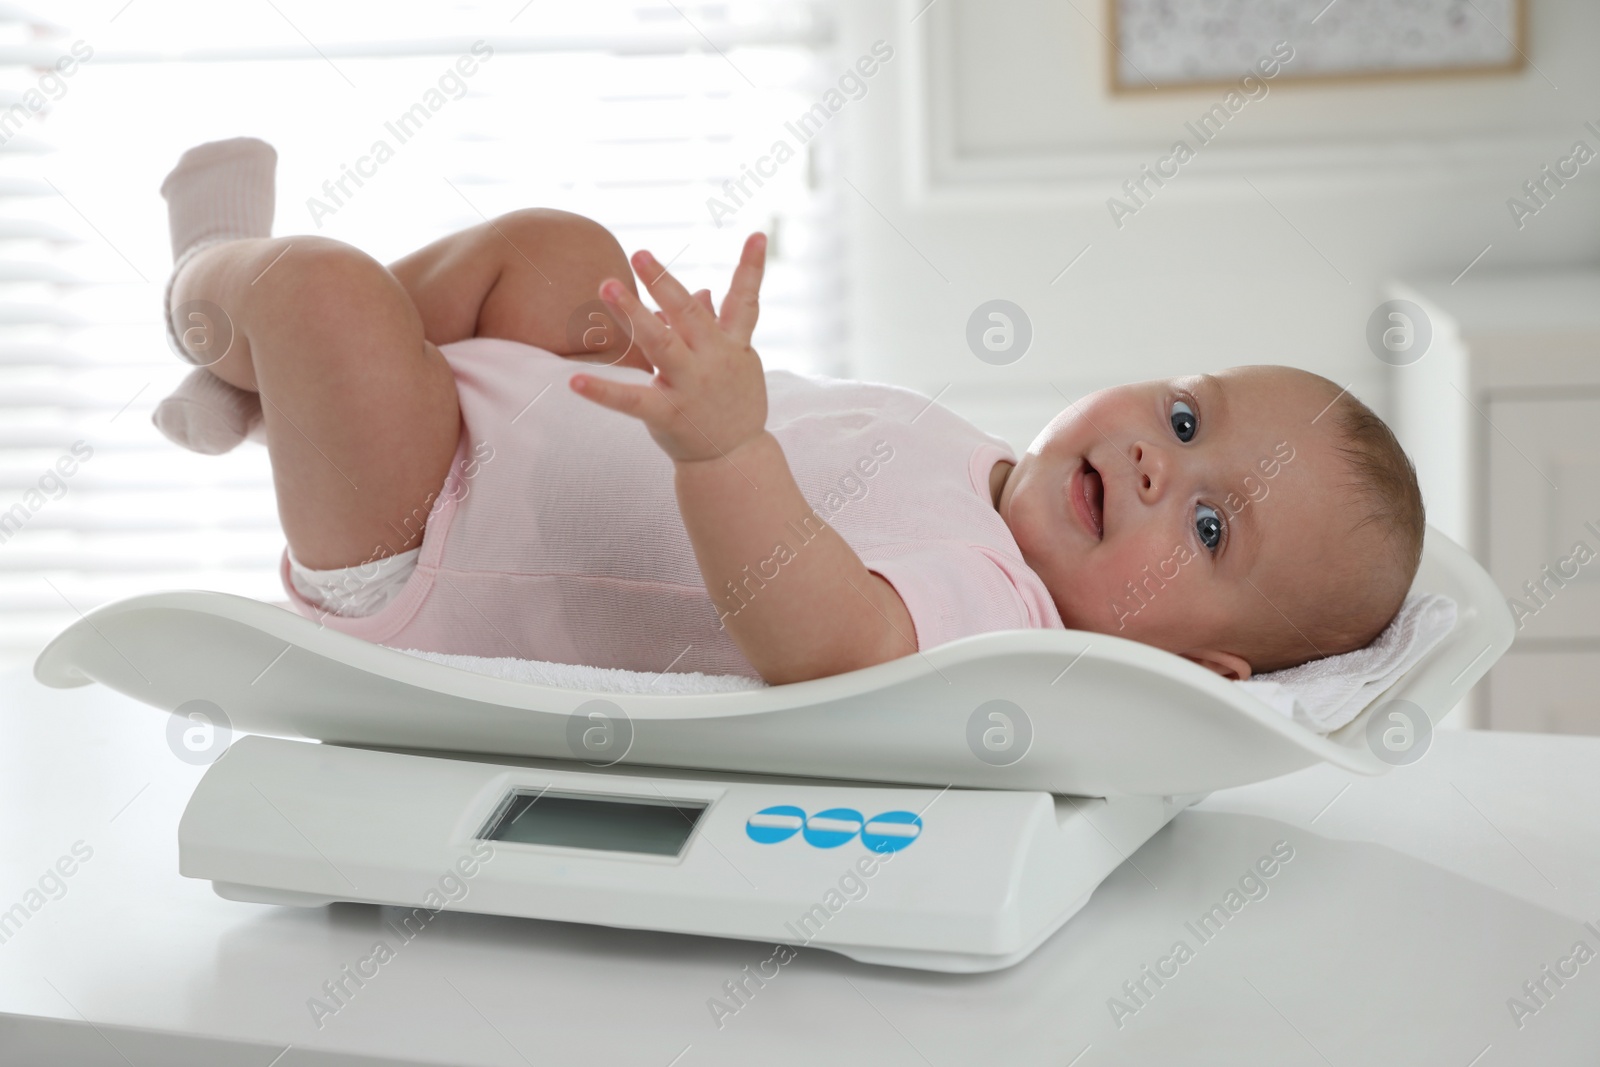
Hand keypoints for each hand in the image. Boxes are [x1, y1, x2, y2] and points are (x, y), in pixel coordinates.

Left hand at [569, 233, 767, 464]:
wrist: (734, 459)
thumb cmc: (732, 403)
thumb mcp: (735, 363)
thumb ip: (716, 324)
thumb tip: (702, 289)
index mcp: (731, 345)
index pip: (746, 300)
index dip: (753, 267)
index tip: (759, 234)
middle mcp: (713, 361)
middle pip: (689, 315)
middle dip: (665, 283)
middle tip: (639, 254)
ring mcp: (690, 387)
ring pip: (660, 345)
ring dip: (634, 315)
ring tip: (606, 286)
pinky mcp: (667, 415)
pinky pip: (631, 400)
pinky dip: (603, 391)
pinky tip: (574, 379)